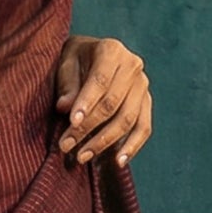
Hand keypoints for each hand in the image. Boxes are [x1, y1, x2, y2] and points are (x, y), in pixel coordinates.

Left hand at [53, 35, 152, 167]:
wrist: (91, 55)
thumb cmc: (74, 60)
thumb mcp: (65, 63)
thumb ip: (67, 84)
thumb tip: (65, 107)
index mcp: (111, 50)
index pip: (99, 81)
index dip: (86, 103)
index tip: (72, 122)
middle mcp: (132, 65)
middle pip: (112, 103)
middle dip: (88, 128)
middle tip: (66, 145)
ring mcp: (142, 85)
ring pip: (128, 119)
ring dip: (104, 141)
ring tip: (82, 156)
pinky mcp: (146, 102)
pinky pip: (144, 127)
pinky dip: (132, 146)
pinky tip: (118, 162)